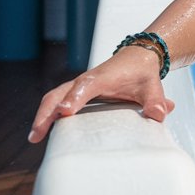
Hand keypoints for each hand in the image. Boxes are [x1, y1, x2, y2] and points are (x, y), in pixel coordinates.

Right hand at [28, 47, 175, 143]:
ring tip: (34, 138)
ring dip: (43, 115)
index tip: (65, 113)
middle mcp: (86, 80)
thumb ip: (156, 100)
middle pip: (59, 93)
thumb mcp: (152, 86)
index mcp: (103, 77)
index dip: (74, 98)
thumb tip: (160, 114)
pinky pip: (57, 101)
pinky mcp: (76, 92)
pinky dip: (48, 114)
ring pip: (54, 97)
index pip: (86, 87)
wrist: (138, 57)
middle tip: (37, 135)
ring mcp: (78, 86)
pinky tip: (42, 133)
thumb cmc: (142, 72)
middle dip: (47, 113)